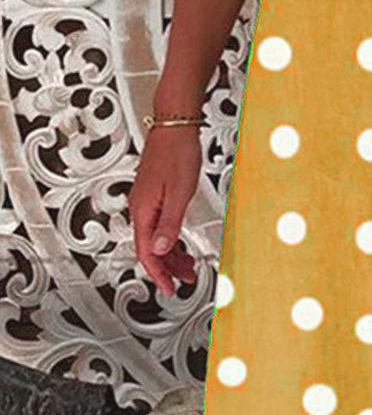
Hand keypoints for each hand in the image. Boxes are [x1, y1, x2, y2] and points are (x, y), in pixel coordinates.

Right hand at [128, 126, 202, 296]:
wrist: (175, 126)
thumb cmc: (177, 153)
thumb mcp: (179, 194)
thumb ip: (169, 224)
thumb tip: (159, 249)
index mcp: (143, 210)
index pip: (146, 252)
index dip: (158, 274)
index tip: (169, 288)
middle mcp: (141, 207)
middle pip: (150, 247)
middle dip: (168, 267)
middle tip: (185, 278)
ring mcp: (147, 200)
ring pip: (155, 236)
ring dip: (171, 253)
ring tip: (187, 264)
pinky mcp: (155, 193)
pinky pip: (159, 224)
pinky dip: (170, 237)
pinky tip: (181, 241)